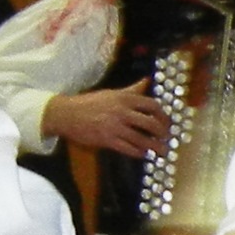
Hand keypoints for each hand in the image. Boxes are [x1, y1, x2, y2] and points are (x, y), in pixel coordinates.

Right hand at [47, 81, 168, 155]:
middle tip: (167, 138)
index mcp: (125, 98)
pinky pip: (129, 149)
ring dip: (154, 147)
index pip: (152, 105)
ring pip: (142, 139)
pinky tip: (143, 154)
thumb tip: (148, 80)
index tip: (167, 122)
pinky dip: (139, 153)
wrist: (67, 114)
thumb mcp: (112, 93)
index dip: (163, 115)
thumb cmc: (90, 102)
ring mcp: (115, 127)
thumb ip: (132, 89)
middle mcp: (122, 111)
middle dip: (162, 133)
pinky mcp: (107, 140)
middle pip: (151, 123)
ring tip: (161, 151)